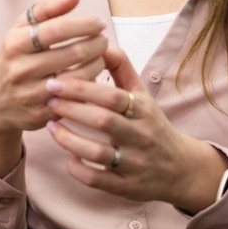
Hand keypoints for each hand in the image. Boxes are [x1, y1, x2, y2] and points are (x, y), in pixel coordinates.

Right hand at [0, 0, 107, 175]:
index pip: (57, 29)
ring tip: (99, 57)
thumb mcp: (19, 30)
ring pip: (79, 78)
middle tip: (103, 40)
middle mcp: (20, 69)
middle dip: (96, 44)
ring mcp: (30, 94)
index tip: (98, 23)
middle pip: (73, 53)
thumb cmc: (11, 59)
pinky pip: (76, 99)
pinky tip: (90, 78)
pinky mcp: (41, 115)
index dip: (84, 24)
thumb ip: (46, 9)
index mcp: (14, 44)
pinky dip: (89, 87)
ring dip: (97, 65)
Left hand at [41, 46, 227, 211]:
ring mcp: (134, 163)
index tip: (56, 80)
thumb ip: (121, 68)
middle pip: (104, 121)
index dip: (83, 88)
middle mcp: (141, 136)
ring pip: (98, 153)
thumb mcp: (143, 96)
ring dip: (69, 140)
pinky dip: (79, 169)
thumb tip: (100, 41)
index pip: (112, 96)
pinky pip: (97, 180)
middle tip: (47, 99)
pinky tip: (68, 157)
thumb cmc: (152, 125)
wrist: (180, 169)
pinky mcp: (126, 187)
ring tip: (50, 126)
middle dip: (72, 110)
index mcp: (144, 110)